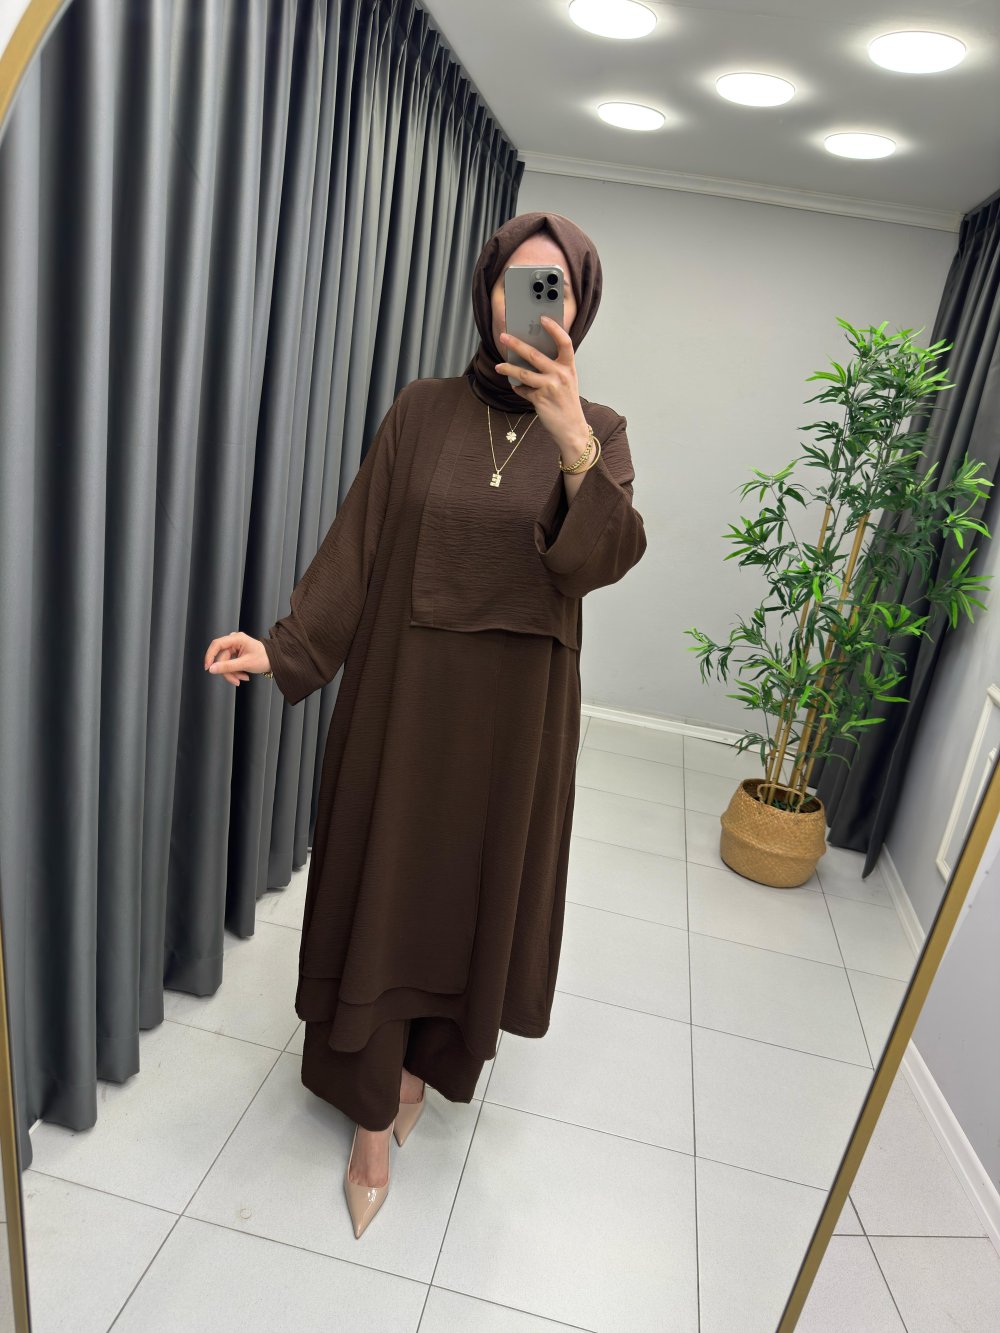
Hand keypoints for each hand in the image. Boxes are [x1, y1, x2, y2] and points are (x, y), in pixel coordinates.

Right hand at [204, 632, 270, 685]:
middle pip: (221, 658)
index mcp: (236, 638)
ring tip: (243, 678)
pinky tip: (244, 675)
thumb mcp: (245, 664)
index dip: (210, 656)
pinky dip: (235, 672)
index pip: (217, 644)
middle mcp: (234, 641)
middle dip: (228, 671)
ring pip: (225, 663)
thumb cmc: (264, 658)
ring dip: (233, 673)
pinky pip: (229, 664)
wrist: (274, 661)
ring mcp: (234, 647)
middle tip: (236, 681)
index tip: (208, 668)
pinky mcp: (235, 654)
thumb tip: (211, 669)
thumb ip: (227, 667)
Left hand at [494, 316, 589, 456]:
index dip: (554, 329)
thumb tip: (530, 355)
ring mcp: (550, 387)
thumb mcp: (566, 382)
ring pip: (523, 373)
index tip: (542, 319)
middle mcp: (561, 375)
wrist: (571, 428)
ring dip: (508, 368)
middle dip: (516, 344)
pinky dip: (518, 388)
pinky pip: (523, 390)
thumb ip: (554, 368)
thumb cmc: (567, 403)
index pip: (564, 342)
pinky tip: (516, 387)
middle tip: (503, 337)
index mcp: (569, 367)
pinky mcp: (539, 399)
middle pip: (534, 354)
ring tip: (499, 366)